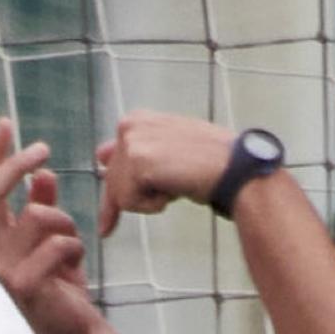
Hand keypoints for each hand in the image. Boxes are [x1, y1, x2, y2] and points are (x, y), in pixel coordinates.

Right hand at [0, 117, 100, 333]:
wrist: (73, 330)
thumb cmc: (61, 283)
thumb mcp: (55, 236)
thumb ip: (45, 206)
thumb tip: (43, 174)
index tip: (6, 124)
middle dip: (17, 165)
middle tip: (44, 150)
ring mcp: (4, 268)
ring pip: (37, 215)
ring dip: (66, 223)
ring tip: (73, 246)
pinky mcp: (23, 283)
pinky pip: (57, 243)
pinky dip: (74, 248)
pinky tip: (74, 266)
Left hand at [96, 110, 234, 235]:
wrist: (235, 168)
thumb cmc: (209, 160)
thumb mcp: (168, 147)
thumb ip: (137, 149)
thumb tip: (99, 156)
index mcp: (135, 120)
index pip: (109, 161)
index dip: (118, 187)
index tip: (110, 213)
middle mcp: (129, 126)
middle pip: (112, 181)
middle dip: (137, 195)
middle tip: (173, 187)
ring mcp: (132, 142)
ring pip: (120, 195)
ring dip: (150, 200)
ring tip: (178, 182)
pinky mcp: (138, 162)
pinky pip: (130, 203)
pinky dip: (154, 205)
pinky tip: (175, 188)